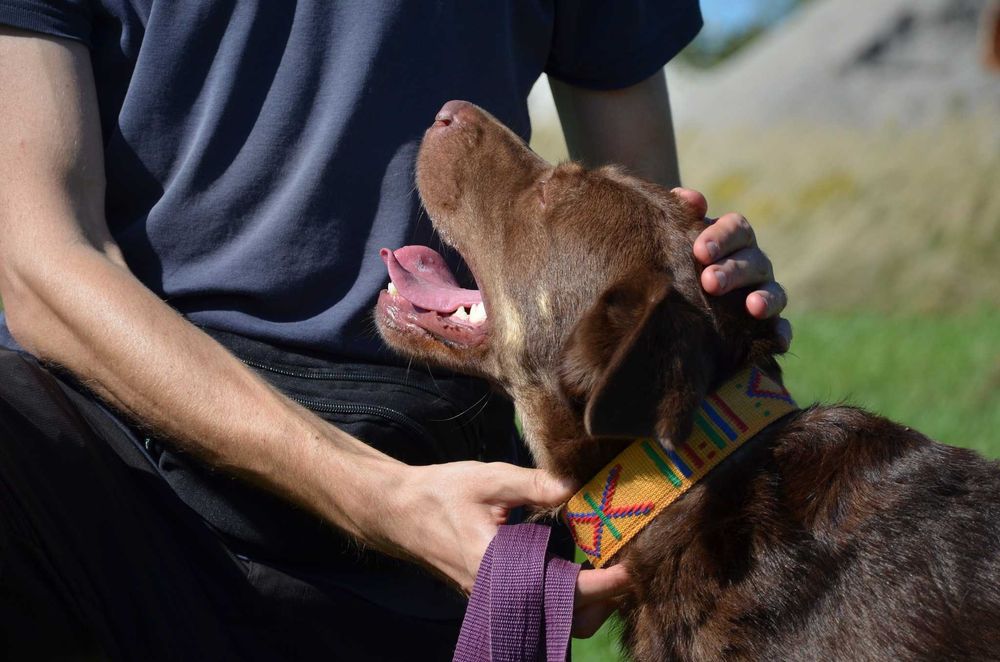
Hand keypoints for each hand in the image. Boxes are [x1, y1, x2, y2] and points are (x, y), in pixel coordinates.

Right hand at [390, 461, 629, 631]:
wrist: (399, 513)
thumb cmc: (440, 493)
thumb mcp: (488, 479)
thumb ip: (534, 484)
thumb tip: (577, 485)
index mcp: (497, 568)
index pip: (561, 590)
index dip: (602, 584)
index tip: (629, 567)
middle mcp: (497, 595)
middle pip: (563, 621)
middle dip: (601, 602)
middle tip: (626, 566)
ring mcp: (494, 601)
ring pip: (551, 623)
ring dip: (583, 605)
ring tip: (606, 569)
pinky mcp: (494, 598)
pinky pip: (537, 612)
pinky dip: (563, 600)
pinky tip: (577, 568)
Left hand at [674, 187, 791, 349]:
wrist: (680, 300)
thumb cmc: (680, 261)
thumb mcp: (677, 238)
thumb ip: (681, 216)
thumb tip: (687, 199)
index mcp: (734, 239)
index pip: (736, 229)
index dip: (721, 237)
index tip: (700, 251)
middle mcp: (754, 263)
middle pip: (753, 261)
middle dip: (733, 271)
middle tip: (709, 282)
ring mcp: (764, 292)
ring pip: (773, 292)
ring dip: (765, 298)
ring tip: (753, 307)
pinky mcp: (768, 325)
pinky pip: (781, 328)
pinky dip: (781, 332)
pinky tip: (778, 339)